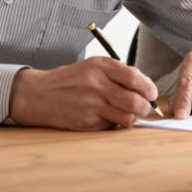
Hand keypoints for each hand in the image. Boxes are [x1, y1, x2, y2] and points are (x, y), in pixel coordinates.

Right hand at [8, 58, 157, 130]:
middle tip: (145, 106)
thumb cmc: (71, 79)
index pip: (135, 78)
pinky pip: (112, 125)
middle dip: (145, 106)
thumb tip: (145, 86)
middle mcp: (96, 85)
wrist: (39, 94)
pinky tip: (109, 116)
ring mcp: (91, 105)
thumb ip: (118, 73)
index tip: (151, 93)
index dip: (148, 88)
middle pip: (134, 101)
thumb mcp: (93, 66)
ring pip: (126, 117)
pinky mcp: (86, 122)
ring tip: (129, 113)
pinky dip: (116, 123)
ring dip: (133, 117)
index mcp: (100, 66)